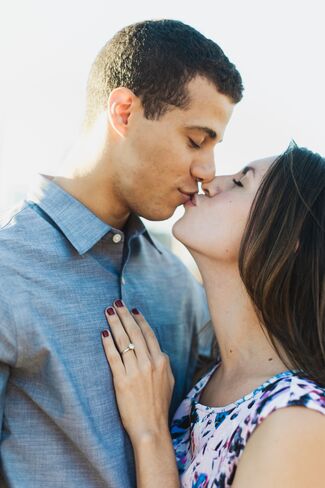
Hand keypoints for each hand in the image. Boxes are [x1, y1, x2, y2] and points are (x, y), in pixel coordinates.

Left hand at [101, 300, 174, 444]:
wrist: (151, 427)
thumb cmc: (159, 406)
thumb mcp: (168, 381)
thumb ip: (162, 364)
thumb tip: (156, 351)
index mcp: (161, 361)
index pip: (148, 334)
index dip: (139, 320)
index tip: (132, 310)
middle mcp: (149, 363)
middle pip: (135, 333)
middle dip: (124, 316)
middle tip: (116, 303)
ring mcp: (135, 371)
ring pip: (123, 341)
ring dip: (115, 324)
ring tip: (108, 312)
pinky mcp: (122, 381)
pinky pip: (113, 357)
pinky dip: (108, 344)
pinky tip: (103, 334)